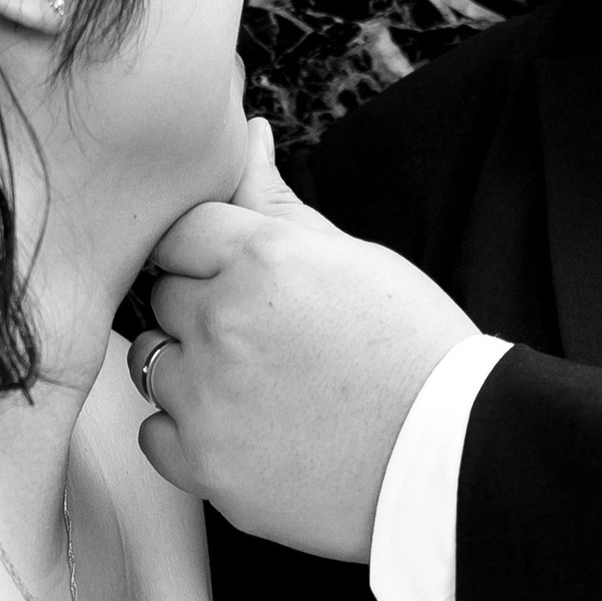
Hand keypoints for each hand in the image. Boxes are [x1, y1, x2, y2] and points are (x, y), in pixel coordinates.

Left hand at [134, 120, 475, 555]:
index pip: (182, 233)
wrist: (451, 459)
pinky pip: (155, 435)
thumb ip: (282, 205)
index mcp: (261, 258)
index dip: (212, 260)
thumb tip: (248, 135)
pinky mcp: (204, 465)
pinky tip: (247, 433)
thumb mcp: (357, 260)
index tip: (246, 288)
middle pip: (164, 299)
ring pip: (151, 364)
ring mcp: (207, 398)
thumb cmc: (416, 353)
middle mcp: (221, 322)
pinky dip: (188, 434)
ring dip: (189, 371)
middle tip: (268, 344)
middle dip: (203, 313)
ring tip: (260, 390)